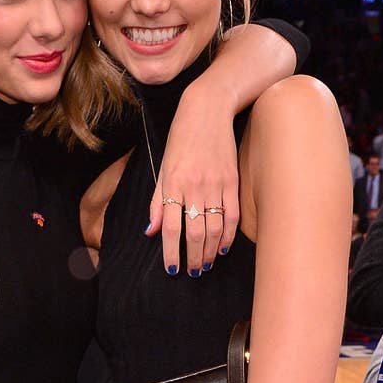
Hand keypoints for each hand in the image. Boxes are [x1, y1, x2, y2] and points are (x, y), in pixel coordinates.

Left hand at [147, 98, 239, 275]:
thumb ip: (156, 201)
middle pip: (195, 232)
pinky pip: (233, 215)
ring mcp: (216, 183)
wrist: (207, 109)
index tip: (172, 269)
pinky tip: (224, 247)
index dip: (171, 252)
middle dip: (193, 257)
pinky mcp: (232, 181)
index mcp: (172, 183)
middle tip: (192, 272)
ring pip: (216, 228)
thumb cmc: (180, 139)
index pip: (170, 227)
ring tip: (207, 264)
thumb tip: (149, 231)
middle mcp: (194, 185)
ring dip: (211, 251)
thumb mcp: (163, 168)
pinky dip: (229, 235)